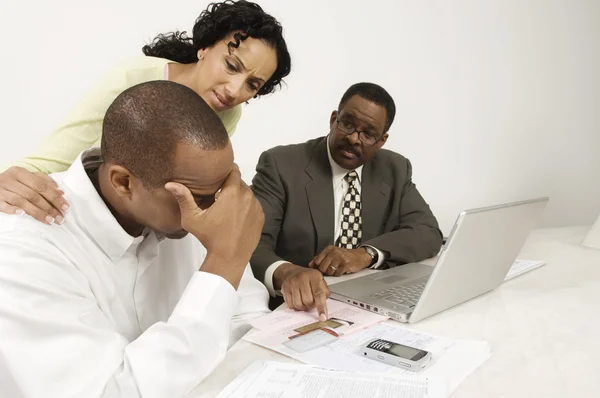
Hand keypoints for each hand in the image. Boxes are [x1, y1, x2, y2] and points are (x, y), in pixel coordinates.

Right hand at [0, 166, 68, 224]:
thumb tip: (61, 192)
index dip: (55, 197)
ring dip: (37, 212)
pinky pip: (4, 206)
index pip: (41, 185)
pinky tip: (23, 215)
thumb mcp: (26, 178)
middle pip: (33, 195)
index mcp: (19, 172)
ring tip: (50, 221)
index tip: (65, 207)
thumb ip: (44, 182)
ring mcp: (0, 190)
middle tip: (60, 218)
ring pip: (21, 201)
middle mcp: (9, 179)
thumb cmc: (12, 183)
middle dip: (49, 207)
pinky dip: (13, 210)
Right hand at [165, 164, 263, 287]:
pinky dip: (246, 206)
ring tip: (227, 205)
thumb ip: (183, 198)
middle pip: (240, 182)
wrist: (229, 258)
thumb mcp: (192, 218)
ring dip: (239, 195)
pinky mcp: (261, 216)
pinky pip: (254, 205)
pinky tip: (236, 215)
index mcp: (232, 193)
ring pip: (247, 193)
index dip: (226, 170)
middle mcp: (247, 197)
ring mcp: (256, 207)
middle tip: (219, 193)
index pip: (233, 171)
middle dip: (230, 185)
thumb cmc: (210, 237)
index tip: (218, 174)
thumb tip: (170, 184)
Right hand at [274, 263, 329, 320]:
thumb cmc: (309, 279)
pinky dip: (295, 306)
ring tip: (304, 300)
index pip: (319, 294)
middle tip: (311, 300)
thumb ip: (324, 292)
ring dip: (303, 306)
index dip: (321, 307)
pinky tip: (297, 299)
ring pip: (299, 304)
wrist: (293, 272)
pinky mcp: (285, 288)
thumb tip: (324, 306)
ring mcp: (293, 283)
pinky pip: (291, 305)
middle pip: (308, 301)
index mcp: (315, 276)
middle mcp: (303, 278)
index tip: (323, 318)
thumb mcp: (320, 281)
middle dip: (311, 305)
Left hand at [308, 246, 371, 276]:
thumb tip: (310, 264)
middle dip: (325, 271)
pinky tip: (342, 270)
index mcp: (329, 249)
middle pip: (322, 267)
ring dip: (333, 273)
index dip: (318, 267)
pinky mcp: (346, 264)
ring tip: (337, 269)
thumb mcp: (332, 253)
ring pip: (329, 271)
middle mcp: (334, 252)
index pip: (317, 260)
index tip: (321, 269)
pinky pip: (337, 274)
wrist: (360, 256)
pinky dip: (339, 274)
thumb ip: (321, 258)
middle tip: (330, 270)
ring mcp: (340, 258)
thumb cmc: (345, 255)